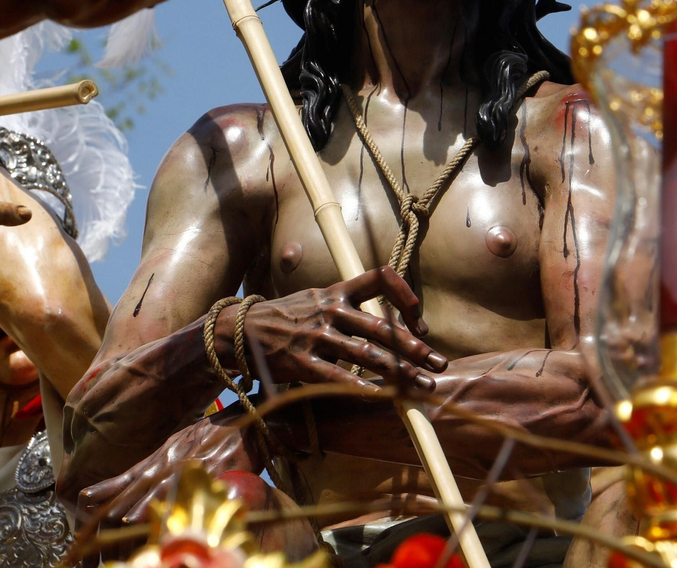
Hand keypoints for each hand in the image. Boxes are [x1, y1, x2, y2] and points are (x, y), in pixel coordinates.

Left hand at [77, 406, 261, 523]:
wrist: (255, 421)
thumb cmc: (225, 431)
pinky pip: (192, 485)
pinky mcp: (215, 466)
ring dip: (139, 502)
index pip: (135, 471)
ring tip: (119, 518)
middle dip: (116, 497)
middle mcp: (176, 455)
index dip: (111, 485)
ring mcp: (194, 460)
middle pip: (141, 479)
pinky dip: (174, 497)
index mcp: (170, 450)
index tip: (86, 496)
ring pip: (161, 484)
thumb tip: (157, 476)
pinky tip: (162, 509)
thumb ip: (174, 458)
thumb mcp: (192, 441)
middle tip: (90, 510)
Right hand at [222, 267, 448, 391]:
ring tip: (421, 386)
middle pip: (381, 327)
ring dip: (399, 372)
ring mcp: (316, 336)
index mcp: (337, 292)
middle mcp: (330, 310)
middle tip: (438, 364)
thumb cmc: (285, 317)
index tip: (421, 322)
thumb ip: (347, 307)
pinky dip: (360, 387)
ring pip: (366, 354)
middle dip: (414, 348)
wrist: (238, 330)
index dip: (405, 296)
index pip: (380, 278)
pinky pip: (336, 376)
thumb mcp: (315, 299)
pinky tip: (381, 398)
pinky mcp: (301, 362)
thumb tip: (386, 326)